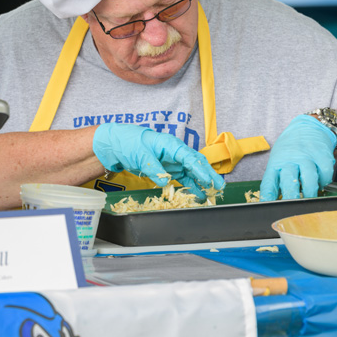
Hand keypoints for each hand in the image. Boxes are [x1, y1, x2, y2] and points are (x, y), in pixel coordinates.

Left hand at [93, 123, 225, 197]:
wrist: (117, 143)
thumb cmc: (129, 143)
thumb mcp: (141, 155)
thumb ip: (154, 168)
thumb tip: (164, 181)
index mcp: (171, 144)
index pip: (189, 158)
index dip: (200, 170)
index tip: (208, 180)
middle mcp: (175, 152)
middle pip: (196, 164)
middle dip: (208, 176)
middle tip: (219, 187)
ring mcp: (173, 161)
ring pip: (192, 172)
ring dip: (202, 183)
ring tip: (212, 194)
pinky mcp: (168, 169)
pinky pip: (183, 177)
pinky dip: (191, 186)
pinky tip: (198, 194)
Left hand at [260, 115, 335, 200]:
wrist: (308, 128)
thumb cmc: (290, 149)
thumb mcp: (278, 159)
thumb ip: (277, 178)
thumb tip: (273, 201)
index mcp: (275, 162)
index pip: (269, 182)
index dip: (268, 197)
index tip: (269, 207)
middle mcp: (289, 159)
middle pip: (289, 181)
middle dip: (291, 196)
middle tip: (293, 206)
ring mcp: (307, 156)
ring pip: (309, 179)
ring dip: (310, 192)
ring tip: (309, 197)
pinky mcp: (322, 155)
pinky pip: (325, 174)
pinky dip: (324, 182)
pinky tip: (320, 182)